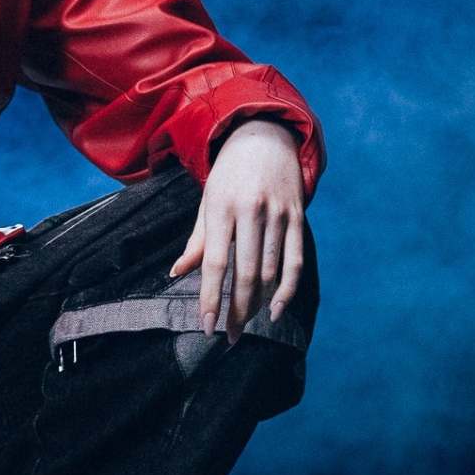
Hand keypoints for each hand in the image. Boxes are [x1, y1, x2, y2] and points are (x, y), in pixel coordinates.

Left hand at [167, 118, 305, 345]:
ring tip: (247, 324)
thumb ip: (196, 240)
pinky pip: (295, 260)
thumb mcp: (207, 201)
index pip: (215, 263)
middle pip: (245, 273)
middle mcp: (251, 212)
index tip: (206, 327)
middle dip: (237, 310)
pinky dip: (288, 288)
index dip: (210, 298)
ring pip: (271, 270)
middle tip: (230, 337)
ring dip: (259, 304)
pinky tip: (277, 310)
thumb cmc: (228, 176)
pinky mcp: (298, 217)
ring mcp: (278, 214)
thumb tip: (176, 273)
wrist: (264, 137)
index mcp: (221, 208)